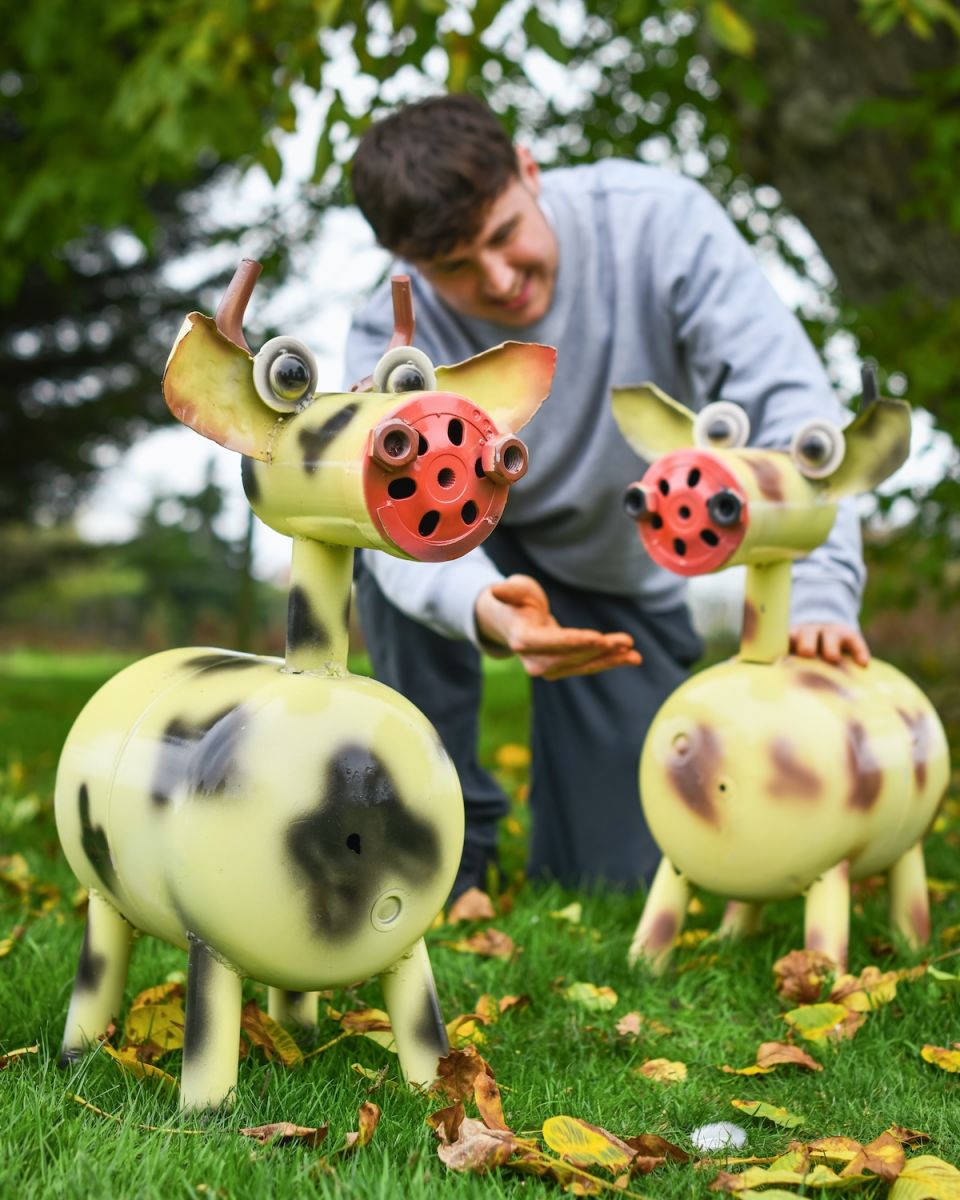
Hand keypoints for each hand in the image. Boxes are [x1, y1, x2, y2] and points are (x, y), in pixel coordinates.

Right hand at [475, 574, 641, 680]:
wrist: (513, 622)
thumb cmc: (516, 601)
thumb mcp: (515, 590)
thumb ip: (509, 591)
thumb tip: (496, 590)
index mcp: (522, 640)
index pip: (552, 643)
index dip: (576, 642)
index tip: (599, 638)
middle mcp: (534, 661)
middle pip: (571, 657)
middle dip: (598, 650)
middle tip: (624, 641)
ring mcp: (548, 668)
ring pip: (583, 665)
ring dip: (610, 659)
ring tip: (633, 653)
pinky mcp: (562, 669)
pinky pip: (588, 666)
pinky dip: (610, 662)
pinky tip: (631, 658)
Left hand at [789, 622, 869, 666]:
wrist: (825, 628)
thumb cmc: (806, 652)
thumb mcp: (794, 654)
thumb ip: (790, 666)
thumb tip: (783, 688)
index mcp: (794, 637)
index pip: (787, 641)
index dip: (786, 649)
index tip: (783, 660)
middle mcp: (811, 632)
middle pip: (807, 635)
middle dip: (806, 645)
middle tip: (807, 654)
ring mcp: (831, 632)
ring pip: (830, 636)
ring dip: (830, 647)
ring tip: (832, 658)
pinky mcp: (850, 635)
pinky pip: (856, 642)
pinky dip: (859, 652)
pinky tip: (862, 663)